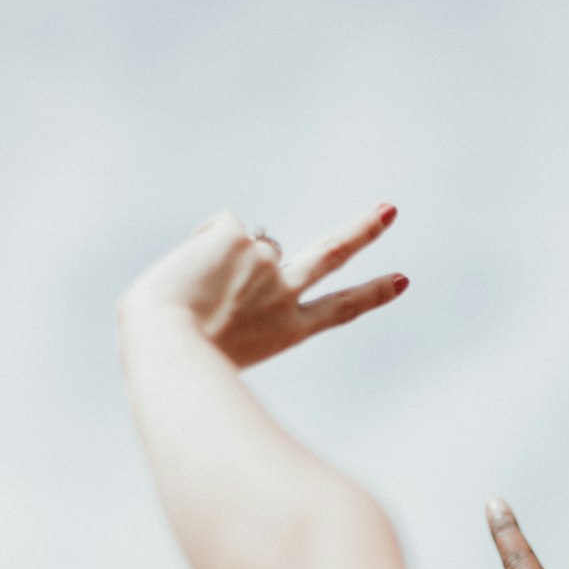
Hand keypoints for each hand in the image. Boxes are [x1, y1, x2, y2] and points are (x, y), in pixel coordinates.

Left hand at [119, 204, 408, 368]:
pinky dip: (200, 246)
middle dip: (364, 232)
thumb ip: (243, 292)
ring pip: (249, 243)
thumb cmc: (183, 358)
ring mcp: (264, 263)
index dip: (372, 294)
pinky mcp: (237, 238)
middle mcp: (284, 295)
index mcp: (287, 331)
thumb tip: (244, 234)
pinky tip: (188, 273)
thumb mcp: (224, 341)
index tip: (402, 280)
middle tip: (389, 210)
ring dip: (223, 261)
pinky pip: (219, 228)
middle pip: (330, 256)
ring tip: (201, 291)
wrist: (166, 347)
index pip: (339, 309)